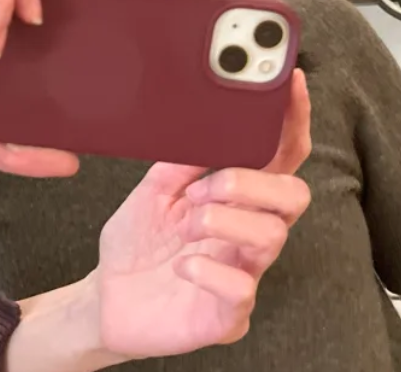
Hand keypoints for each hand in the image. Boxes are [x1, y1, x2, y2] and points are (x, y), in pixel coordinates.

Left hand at [91, 69, 312, 360]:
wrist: (106, 298)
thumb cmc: (137, 244)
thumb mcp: (151, 191)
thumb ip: (179, 162)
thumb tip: (204, 129)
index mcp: (236, 200)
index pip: (280, 157)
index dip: (293, 122)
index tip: (292, 85)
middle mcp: (248, 234)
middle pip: (294, 196)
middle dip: (253, 182)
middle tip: (203, 188)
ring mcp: (243, 273)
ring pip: (272, 235)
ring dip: (224, 219)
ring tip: (185, 223)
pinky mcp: (227, 315)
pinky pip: (241, 289)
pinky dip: (208, 269)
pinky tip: (181, 264)